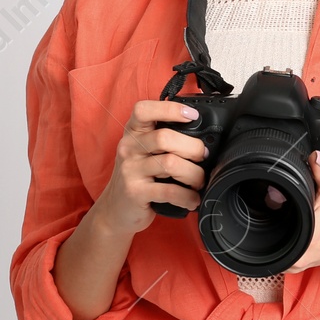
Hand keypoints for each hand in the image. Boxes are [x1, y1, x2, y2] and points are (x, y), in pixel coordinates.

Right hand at [93, 99, 209, 237]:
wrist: (115, 210)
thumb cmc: (139, 177)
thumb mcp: (145, 152)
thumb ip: (165, 139)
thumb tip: (204, 137)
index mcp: (133, 132)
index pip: (144, 110)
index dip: (170, 109)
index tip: (192, 116)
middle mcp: (129, 148)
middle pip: (165, 137)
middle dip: (193, 147)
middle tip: (203, 157)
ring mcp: (130, 170)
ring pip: (170, 163)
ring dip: (194, 174)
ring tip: (199, 181)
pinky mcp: (135, 192)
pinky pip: (169, 191)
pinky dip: (188, 196)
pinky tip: (193, 199)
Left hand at [282, 150, 319, 274]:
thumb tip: (314, 156)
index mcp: (307, 237)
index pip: (274, 221)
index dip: (273, 204)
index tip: (278, 195)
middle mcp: (300, 255)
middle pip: (270, 231)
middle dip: (275, 214)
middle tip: (291, 204)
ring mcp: (297, 263)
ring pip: (273, 243)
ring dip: (278, 227)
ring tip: (294, 214)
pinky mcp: (298, 263)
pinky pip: (281, 250)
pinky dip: (284, 236)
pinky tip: (294, 225)